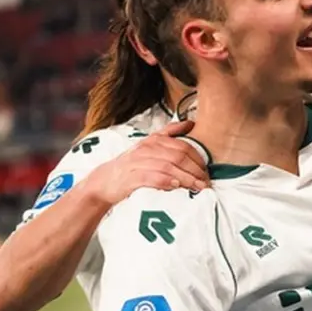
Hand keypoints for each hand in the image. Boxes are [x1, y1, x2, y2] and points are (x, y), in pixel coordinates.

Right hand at [82, 121, 208, 206]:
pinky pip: (153, 177)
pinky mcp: (131, 177)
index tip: (207, 171)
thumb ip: (169, 133)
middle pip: (179, 157)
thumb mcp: (149, 145)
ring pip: (169, 167)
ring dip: (186, 178)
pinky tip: (176, 186)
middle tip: (205, 182)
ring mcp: (139, 162)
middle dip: (196, 170)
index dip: (199, 159)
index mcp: (154, 140)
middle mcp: (147, 148)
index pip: (183, 146)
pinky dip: (166, 181)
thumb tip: (190, 123)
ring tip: (197, 187)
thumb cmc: (132, 164)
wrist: (105, 181)